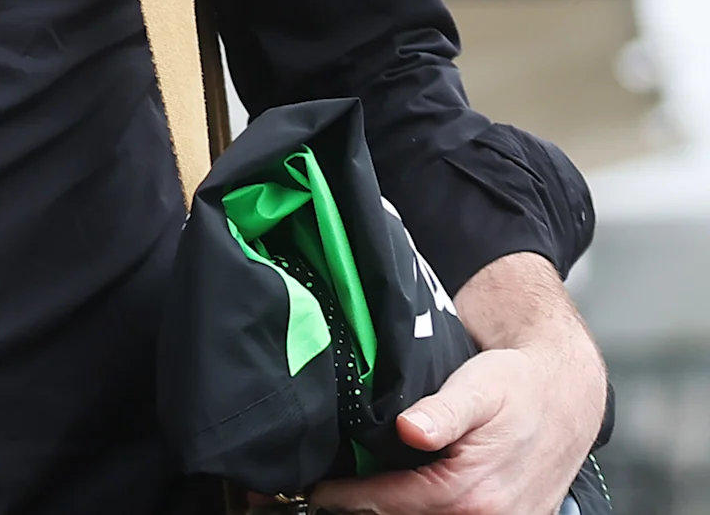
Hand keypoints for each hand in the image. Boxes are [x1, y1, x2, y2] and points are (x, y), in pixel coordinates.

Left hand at [303, 253, 602, 514]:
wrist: (569, 392)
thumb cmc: (519, 384)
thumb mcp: (478, 387)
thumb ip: (442, 412)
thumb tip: (409, 429)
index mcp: (474, 490)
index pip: (392, 502)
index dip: (349, 496)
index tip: (317, 488)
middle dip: (367, 508)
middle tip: (330, 493)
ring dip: (396, 511)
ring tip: (359, 496)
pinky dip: (427, 511)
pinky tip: (403, 497)